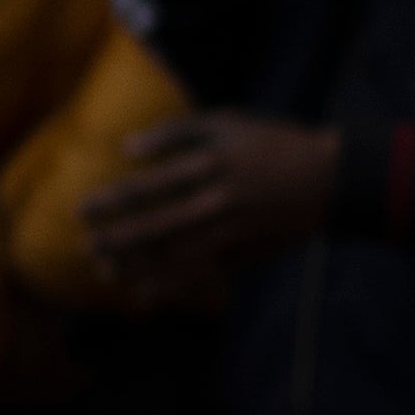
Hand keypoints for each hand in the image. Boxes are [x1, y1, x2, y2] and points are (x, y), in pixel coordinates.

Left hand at [75, 112, 334, 305]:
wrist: (332, 178)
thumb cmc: (272, 143)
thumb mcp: (227, 122)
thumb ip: (175, 132)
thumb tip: (127, 148)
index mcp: (211, 164)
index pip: (149, 188)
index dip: (112, 202)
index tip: (82, 211)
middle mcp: (219, 200)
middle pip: (156, 227)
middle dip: (117, 240)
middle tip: (88, 246)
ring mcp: (234, 230)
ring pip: (176, 256)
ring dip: (138, 267)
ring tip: (106, 271)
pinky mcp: (248, 252)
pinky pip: (202, 274)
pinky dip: (172, 284)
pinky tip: (146, 292)